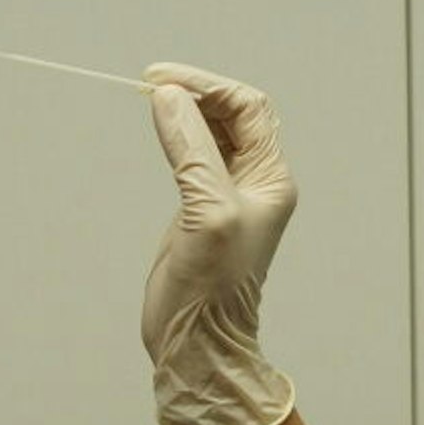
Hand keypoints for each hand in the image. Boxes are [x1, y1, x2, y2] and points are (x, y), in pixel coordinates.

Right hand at [141, 62, 296, 424]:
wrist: (197, 345)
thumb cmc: (211, 291)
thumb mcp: (205, 212)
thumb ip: (191, 150)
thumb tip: (170, 98)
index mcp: (271, 179)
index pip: (247, 108)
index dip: (207, 86)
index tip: (161, 79)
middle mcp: (256, 183)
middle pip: (234, 114)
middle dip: (197, 91)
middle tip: (153, 82)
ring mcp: (230, 196)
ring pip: (215, 133)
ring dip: (187, 110)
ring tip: (154, 97)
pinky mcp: (203, 209)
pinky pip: (198, 156)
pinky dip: (178, 135)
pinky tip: (160, 128)